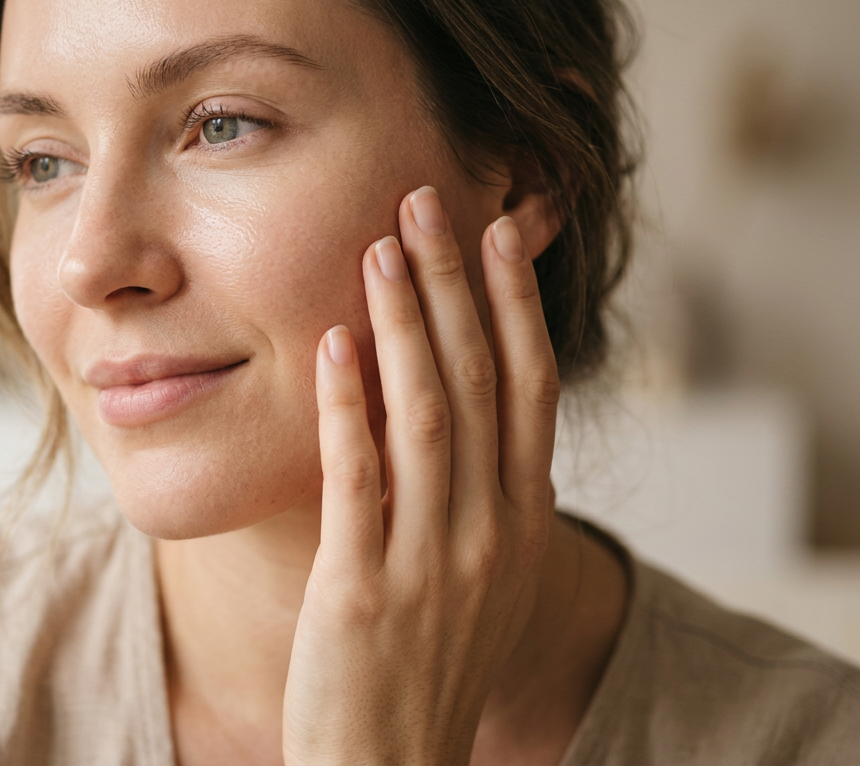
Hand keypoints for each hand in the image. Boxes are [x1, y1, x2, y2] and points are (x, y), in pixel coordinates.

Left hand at [283, 186, 559, 764]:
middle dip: (454, 285)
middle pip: (478, 381)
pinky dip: (348, 404)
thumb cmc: (429, 662)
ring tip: (380, 247)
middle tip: (426, 202)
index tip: (498, 231)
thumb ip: (481, 492)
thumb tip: (463, 405)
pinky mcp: (362, 589)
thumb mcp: (479, 575)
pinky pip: (359, 477)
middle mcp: (490, 532)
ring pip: (426, 414)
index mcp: (522, 522)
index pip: (530, 389)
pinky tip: (333, 342)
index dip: (514, 305)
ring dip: (404, 322)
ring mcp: (431, 560)